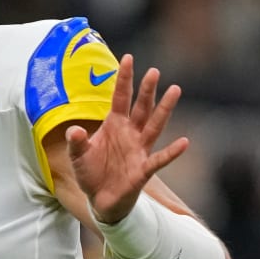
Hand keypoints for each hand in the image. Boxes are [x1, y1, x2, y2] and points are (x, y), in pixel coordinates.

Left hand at [65, 54, 188, 224]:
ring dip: (164, 109)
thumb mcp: (77, 156)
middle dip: (147, 90)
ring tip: (175, 90)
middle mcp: (129, 133)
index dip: (124, 79)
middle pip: (141, 107)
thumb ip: (77, 142)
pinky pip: (159, 159)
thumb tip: (75, 130)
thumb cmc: (91, 174)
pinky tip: (184, 142)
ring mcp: (139, 150)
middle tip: (154, 71)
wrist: (100, 201)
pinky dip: (171, 152)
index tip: (128, 58)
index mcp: (114, 125)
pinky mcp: (143, 170)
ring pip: (154, 125)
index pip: (120, 97)